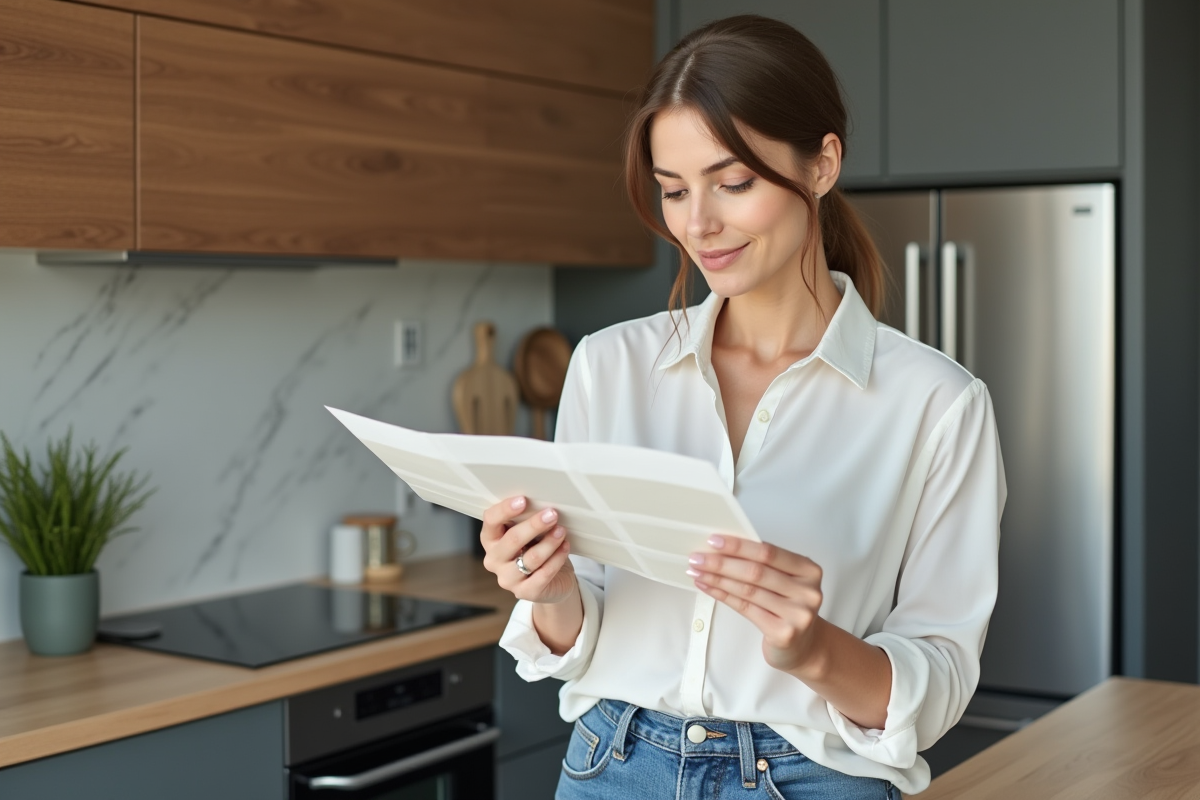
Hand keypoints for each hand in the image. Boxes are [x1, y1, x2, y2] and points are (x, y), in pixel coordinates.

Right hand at [481, 496, 577, 604]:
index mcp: (490, 540)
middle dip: (534, 525)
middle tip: (552, 514)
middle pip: (512, 539)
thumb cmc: (537, 549)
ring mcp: (508, 579)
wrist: (552, 582)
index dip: (505, 509)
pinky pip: (544, 574)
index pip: (490, 520)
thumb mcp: (529, 533)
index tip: (524, 500)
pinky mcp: (525, 593)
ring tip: (562, 531)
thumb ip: (527, 520)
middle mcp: (494, 560)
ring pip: (531, 558)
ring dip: (550, 542)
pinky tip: (565, 547)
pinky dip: (557, 558)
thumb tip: (541, 503)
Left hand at [687, 535, 825, 674]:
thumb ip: (764, 564)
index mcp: (809, 570)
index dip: (739, 546)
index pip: (769, 552)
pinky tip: (709, 588)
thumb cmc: (789, 608)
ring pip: (748, 590)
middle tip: (698, 558)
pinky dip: (723, 596)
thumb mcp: (786, 581)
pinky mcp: (783, 633)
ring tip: (698, 572)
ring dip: (717, 579)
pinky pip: (746, 609)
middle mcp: (807, 592)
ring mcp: (798, 614)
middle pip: (756, 572)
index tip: (714, 541)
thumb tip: (723, 548)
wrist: (805, 647)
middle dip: (722, 563)